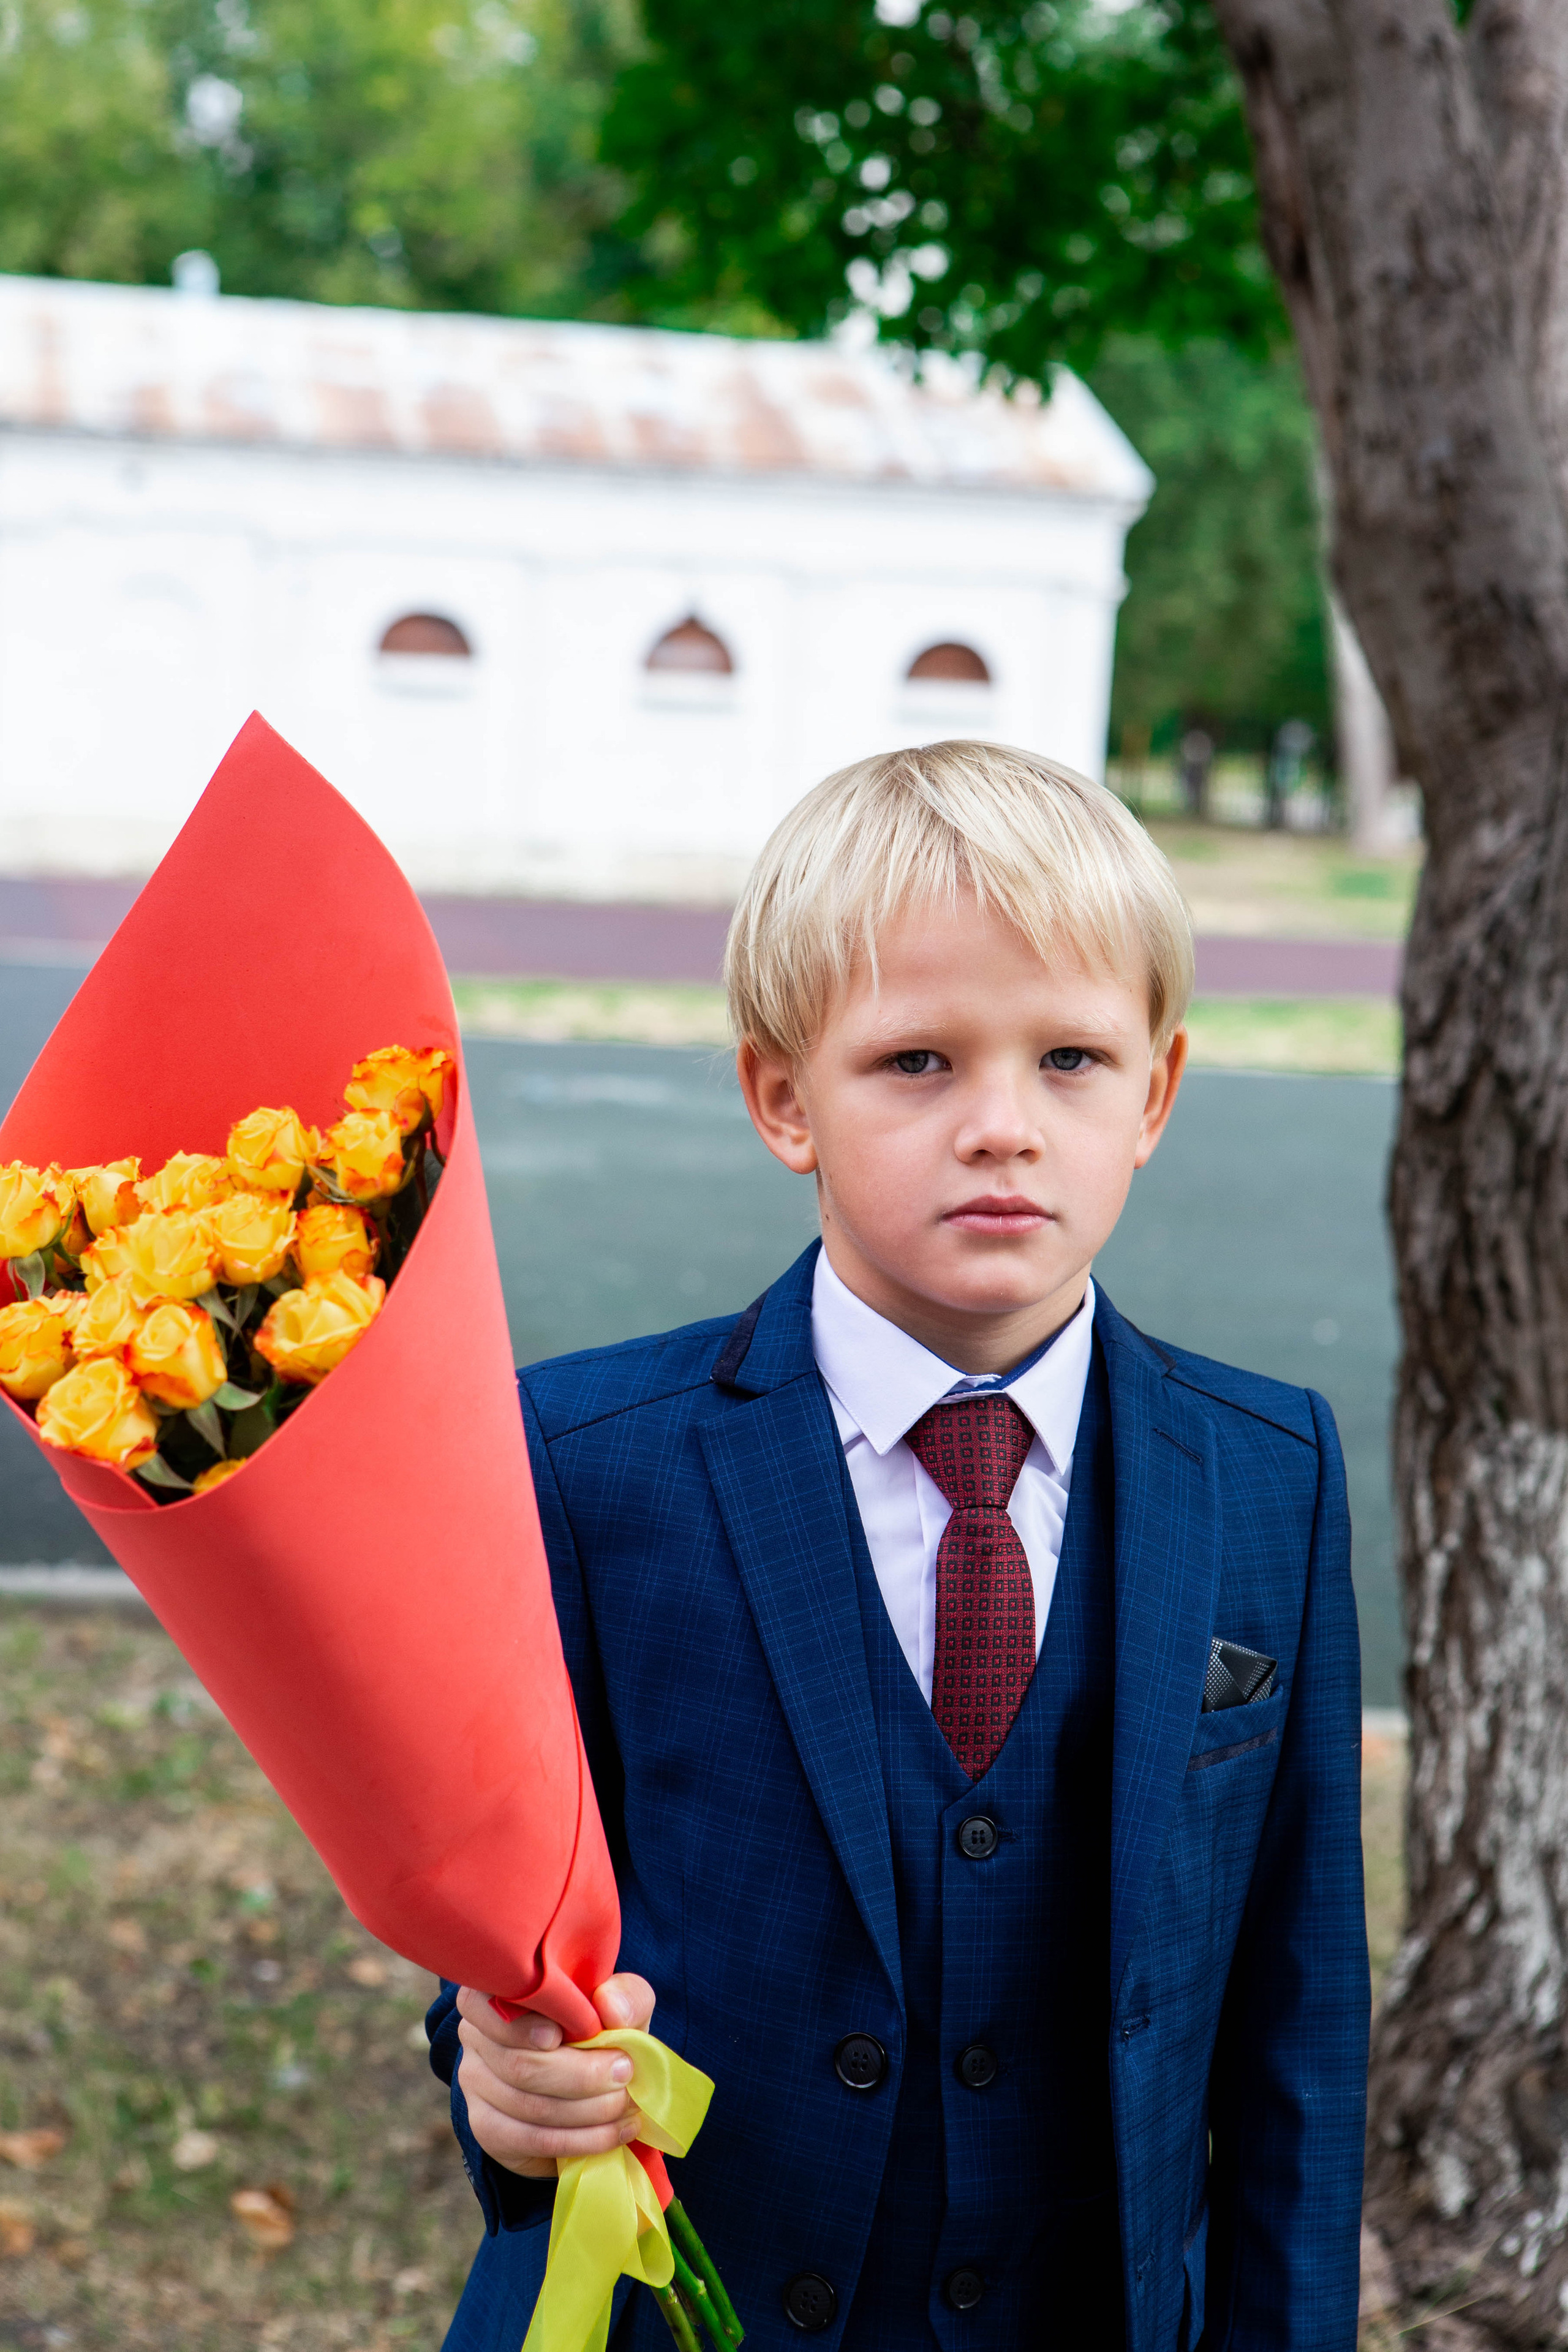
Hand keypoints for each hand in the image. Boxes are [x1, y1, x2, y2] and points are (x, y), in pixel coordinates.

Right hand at [455, 1973, 655, 2179]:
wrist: (587, 2081)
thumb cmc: (598, 2028)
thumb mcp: (619, 2005)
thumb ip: (624, 1995)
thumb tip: (609, 2007)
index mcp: (495, 1993)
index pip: (486, 2005)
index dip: (520, 2026)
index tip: (558, 2036)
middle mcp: (474, 2035)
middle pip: (520, 2065)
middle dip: (581, 2075)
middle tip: (624, 2073)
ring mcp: (475, 2085)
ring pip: (529, 2106)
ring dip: (588, 2110)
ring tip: (627, 2105)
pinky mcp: (488, 2128)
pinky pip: (534, 2140)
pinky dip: (582, 2139)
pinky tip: (615, 2132)